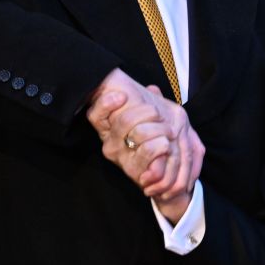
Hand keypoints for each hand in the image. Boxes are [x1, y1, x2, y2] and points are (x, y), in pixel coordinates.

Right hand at [87, 69, 204, 201]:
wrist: (169, 175)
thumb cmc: (156, 141)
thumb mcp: (154, 117)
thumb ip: (150, 101)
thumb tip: (153, 89)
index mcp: (110, 128)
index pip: (96, 114)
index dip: (105, 104)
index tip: (122, 96)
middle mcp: (111, 144)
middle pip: (124, 120)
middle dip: (149, 112)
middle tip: (161, 115)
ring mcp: (122, 159)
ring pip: (140, 134)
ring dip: (161, 129)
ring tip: (169, 133)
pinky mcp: (136, 173)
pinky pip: (150, 151)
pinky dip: (163, 145)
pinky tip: (167, 146)